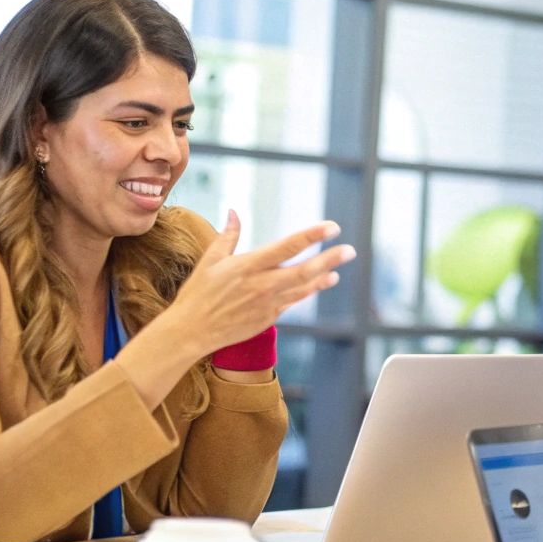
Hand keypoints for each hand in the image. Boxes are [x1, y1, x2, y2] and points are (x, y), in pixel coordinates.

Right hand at [165, 211, 354, 354]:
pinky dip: (309, 291)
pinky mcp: (268, 318)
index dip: (312, 236)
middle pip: (303, 270)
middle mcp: (262, 284)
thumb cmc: (198, 293)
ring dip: (323, 276)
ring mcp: (267, 303)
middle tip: (349, 250)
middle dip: (329, 259)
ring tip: (339, 268)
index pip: (288, 247)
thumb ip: (228, 235)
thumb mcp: (210, 260)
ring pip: (303, 288)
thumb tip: (234, 211)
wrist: (192, 331)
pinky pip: (294, 301)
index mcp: (249, 265)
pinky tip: (322, 282)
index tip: (331, 227)